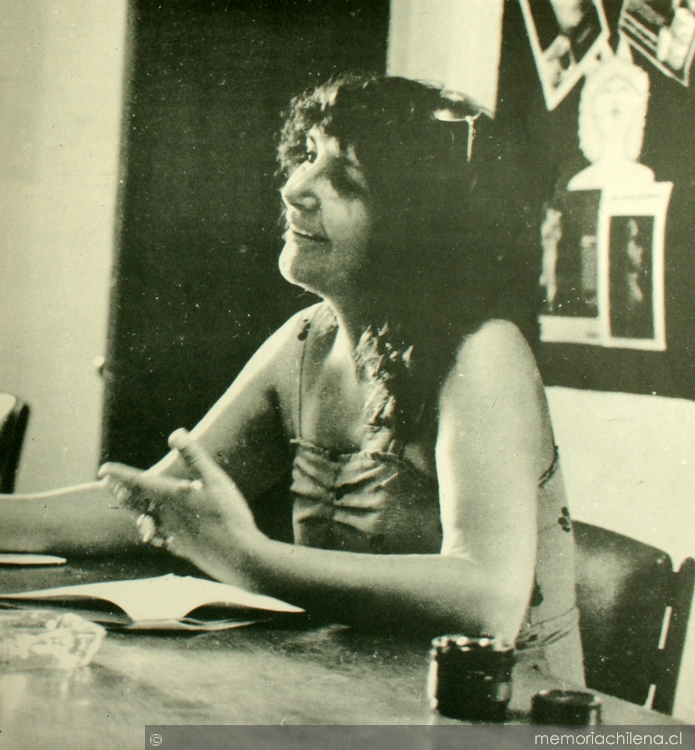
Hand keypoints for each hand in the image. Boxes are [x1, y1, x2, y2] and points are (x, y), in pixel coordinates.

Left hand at [98, 429, 262, 583]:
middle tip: (106, 484)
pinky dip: (150, 531)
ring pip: (144, 520)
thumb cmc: (229, 515)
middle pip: (136, 502)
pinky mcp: (182, 548)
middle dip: (120, 491)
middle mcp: (166, 516)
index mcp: (172, 497)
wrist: (238, 556)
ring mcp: (172, 534)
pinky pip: (159, 538)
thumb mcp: (215, 480)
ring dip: (131, 510)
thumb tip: (176, 433)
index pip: (138, 482)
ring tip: (124, 504)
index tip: (103, 469)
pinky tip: (152, 533)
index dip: (120, 475)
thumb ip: (194, 457)